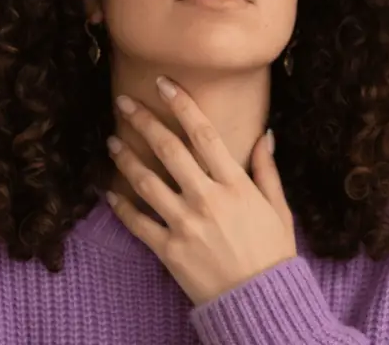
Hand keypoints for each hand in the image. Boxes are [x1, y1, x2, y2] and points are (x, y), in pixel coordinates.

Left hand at [106, 76, 296, 305]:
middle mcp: (207, 199)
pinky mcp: (169, 250)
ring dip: (125, 157)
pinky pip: (137, 223)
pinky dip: (120, 206)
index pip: (204, 133)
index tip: (163, 83)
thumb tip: (265, 133)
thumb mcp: (278, 209)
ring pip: (146, 181)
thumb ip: (267, 169)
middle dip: (143, 120)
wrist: (260, 304)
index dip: (181, 104)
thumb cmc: (273, 254)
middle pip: (168, 149)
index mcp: (235, 185)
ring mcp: (185, 224)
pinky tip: (109, 192)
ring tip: (112, 142)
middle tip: (123, 102)